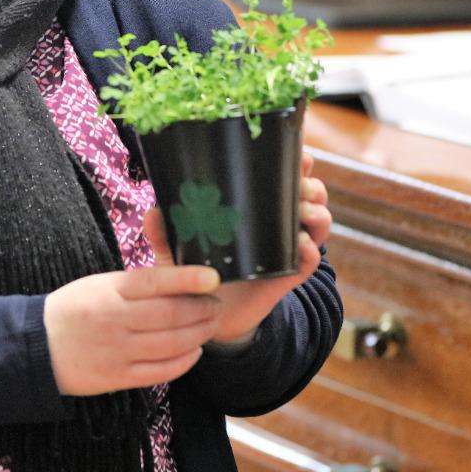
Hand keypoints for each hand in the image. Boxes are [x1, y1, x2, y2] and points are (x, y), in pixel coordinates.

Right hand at [43, 261, 221, 395]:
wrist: (35, 347)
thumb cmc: (71, 309)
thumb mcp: (97, 284)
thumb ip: (134, 284)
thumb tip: (178, 282)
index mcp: (110, 291)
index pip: (156, 282)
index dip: (188, 279)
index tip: (214, 277)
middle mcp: (115, 320)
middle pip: (172, 315)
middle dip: (202, 310)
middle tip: (217, 305)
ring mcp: (118, 351)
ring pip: (172, 344)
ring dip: (199, 334)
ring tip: (210, 326)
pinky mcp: (118, 377)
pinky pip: (160, 371)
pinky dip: (183, 362)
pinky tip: (193, 352)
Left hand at [142, 148, 331, 345]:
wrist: (210, 316)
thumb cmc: (196, 274)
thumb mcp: (178, 252)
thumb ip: (164, 234)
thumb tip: (151, 212)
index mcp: (256, 210)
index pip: (283, 179)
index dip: (297, 164)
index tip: (300, 155)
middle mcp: (277, 225)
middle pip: (310, 195)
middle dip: (312, 185)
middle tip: (302, 186)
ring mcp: (286, 250)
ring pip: (318, 223)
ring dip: (317, 213)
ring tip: (303, 212)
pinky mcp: (289, 277)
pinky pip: (310, 261)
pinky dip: (311, 251)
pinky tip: (302, 244)